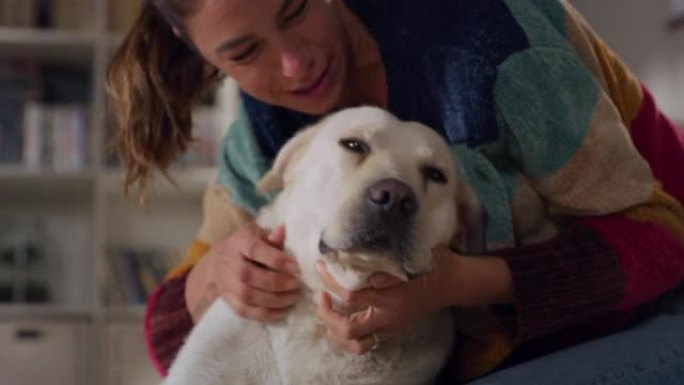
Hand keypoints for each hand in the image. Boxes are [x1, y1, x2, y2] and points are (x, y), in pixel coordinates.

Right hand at [186, 222, 301, 322]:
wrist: (216, 263)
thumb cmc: (244, 245)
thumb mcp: (256, 234)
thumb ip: (271, 236)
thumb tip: (283, 230)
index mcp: (239, 243)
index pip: (254, 250)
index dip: (276, 259)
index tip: (296, 266)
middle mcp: (230, 264)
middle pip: (251, 276)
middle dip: (278, 282)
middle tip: (297, 283)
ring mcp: (227, 284)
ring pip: (249, 296)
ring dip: (275, 299)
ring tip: (295, 297)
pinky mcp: (229, 301)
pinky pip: (246, 311)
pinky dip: (265, 314)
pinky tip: (283, 311)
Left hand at [315, 247, 512, 354]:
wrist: (455, 282)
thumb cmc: (433, 262)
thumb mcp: (413, 254)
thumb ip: (388, 259)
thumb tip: (360, 261)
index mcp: (393, 296)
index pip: (351, 295)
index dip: (332, 280)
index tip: (323, 264)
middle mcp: (389, 314)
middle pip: (347, 327)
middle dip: (326, 312)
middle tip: (319, 292)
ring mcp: (390, 323)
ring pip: (354, 340)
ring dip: (334, 327)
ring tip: (326, 307)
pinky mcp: (391, 325)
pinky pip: (364, 340)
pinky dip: (347, 333)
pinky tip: (341, 315)